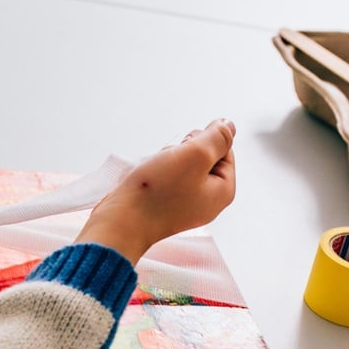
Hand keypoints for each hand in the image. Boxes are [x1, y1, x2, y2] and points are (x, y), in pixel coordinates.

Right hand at [75, 118, 236, 264]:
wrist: (120, 223)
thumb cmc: (156, 194)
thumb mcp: (195, 155)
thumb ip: (217, 137)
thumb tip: (229, 125)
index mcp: (223, 191)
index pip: (225, 150)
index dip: (203, 141)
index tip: (183, 151)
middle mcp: (207, 201)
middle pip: (204, 158)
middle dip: (184, 152)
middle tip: (168, 163)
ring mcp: (185, 205)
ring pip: (183, 166)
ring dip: (168, 161)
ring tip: (154, 172)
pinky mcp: (166, 206)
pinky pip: (167, 179)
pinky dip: (157, 173)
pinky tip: (148, 181)